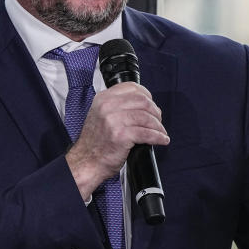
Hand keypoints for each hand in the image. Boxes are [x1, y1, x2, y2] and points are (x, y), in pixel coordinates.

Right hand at [66, 82, 168, 199]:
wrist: (86, 161)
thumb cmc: (95, 142)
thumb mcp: (101, 115)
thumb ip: (117, 106)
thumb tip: (143, 104)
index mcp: (103, 98)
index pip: (132, 87)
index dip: (147, 95)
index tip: (152, 104)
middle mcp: (107, 106)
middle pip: (142, 101)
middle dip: (155, 111)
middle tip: (158, 120)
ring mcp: (114, 121)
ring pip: (146, 117)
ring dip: (158, 126)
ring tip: (161, 132)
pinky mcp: (121, 136)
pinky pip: (147, 133)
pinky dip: (158, 137)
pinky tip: (161, 139)